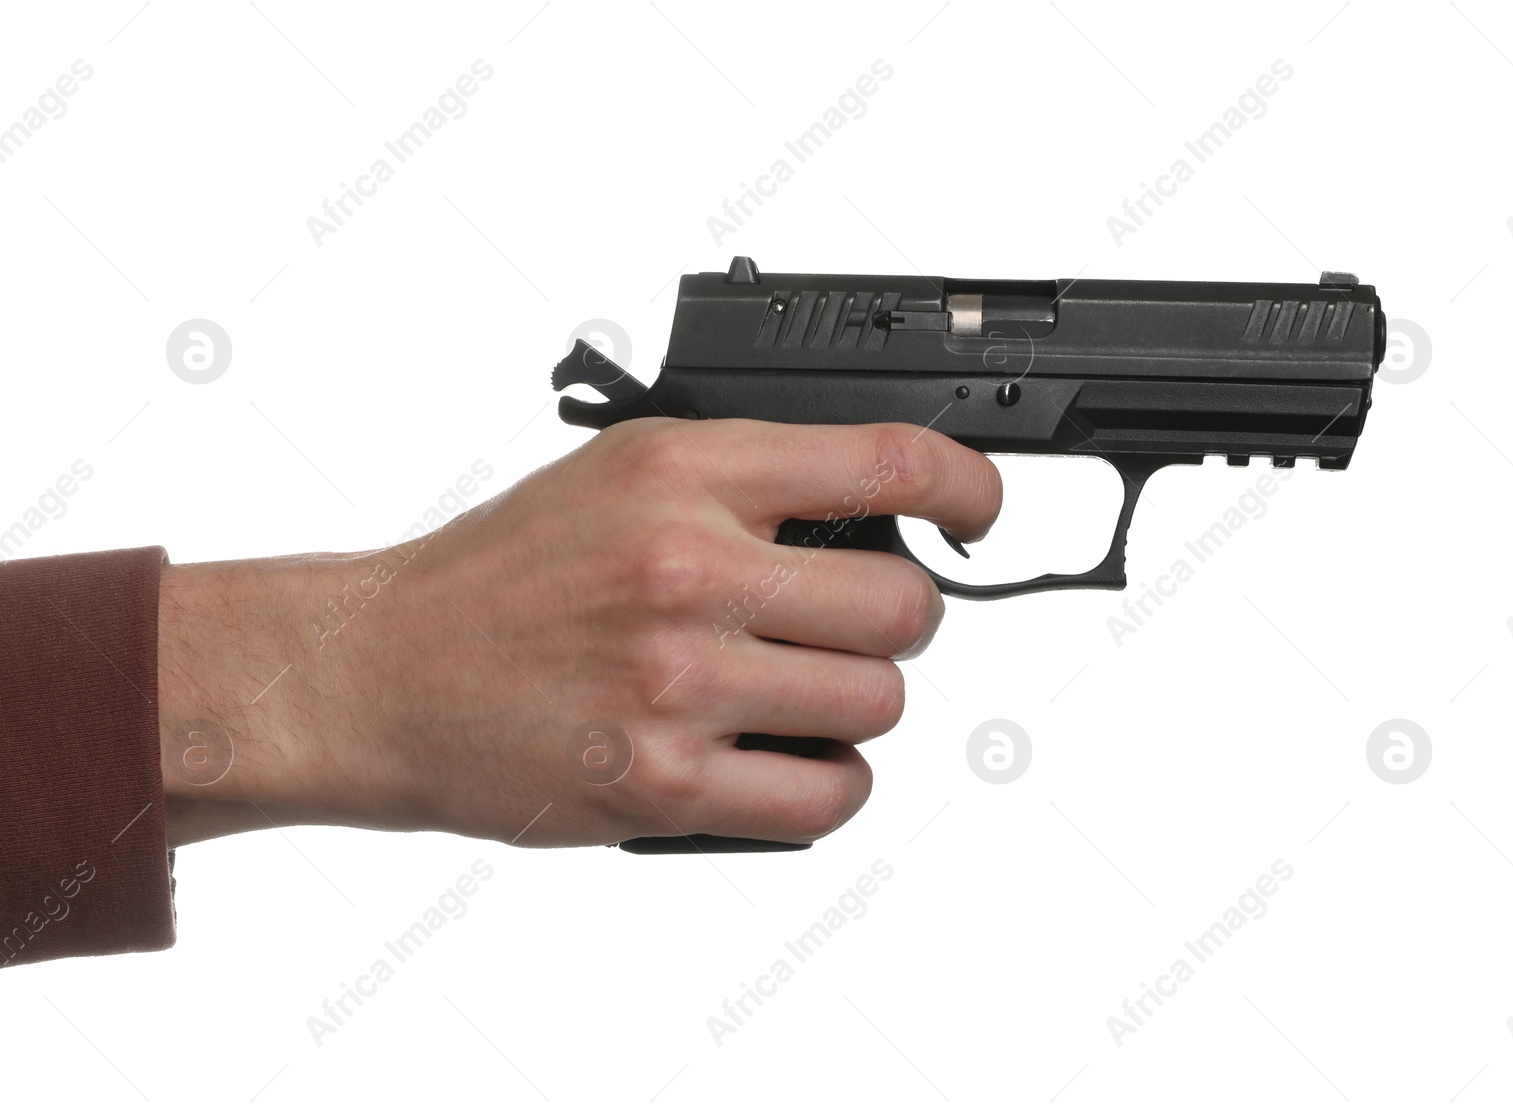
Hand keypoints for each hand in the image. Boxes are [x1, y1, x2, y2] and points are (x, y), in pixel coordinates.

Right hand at [157, 419, 1002, 847]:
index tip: (978, 511)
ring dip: (859, 701)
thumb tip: (884, 508)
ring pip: (877, 702)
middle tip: (853, 623)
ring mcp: (679, 684)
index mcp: (682, 475)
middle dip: (899, 618)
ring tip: (804, 691)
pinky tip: (794, 757)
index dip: (968, 488)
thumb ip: (748, 478)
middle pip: (905, 607)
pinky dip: (832, 782)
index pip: (886, 463)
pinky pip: (828, 797)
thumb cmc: (503, 575)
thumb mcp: (619, 472)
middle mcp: (687, 571)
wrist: (386, 671)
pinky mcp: (665, 784)